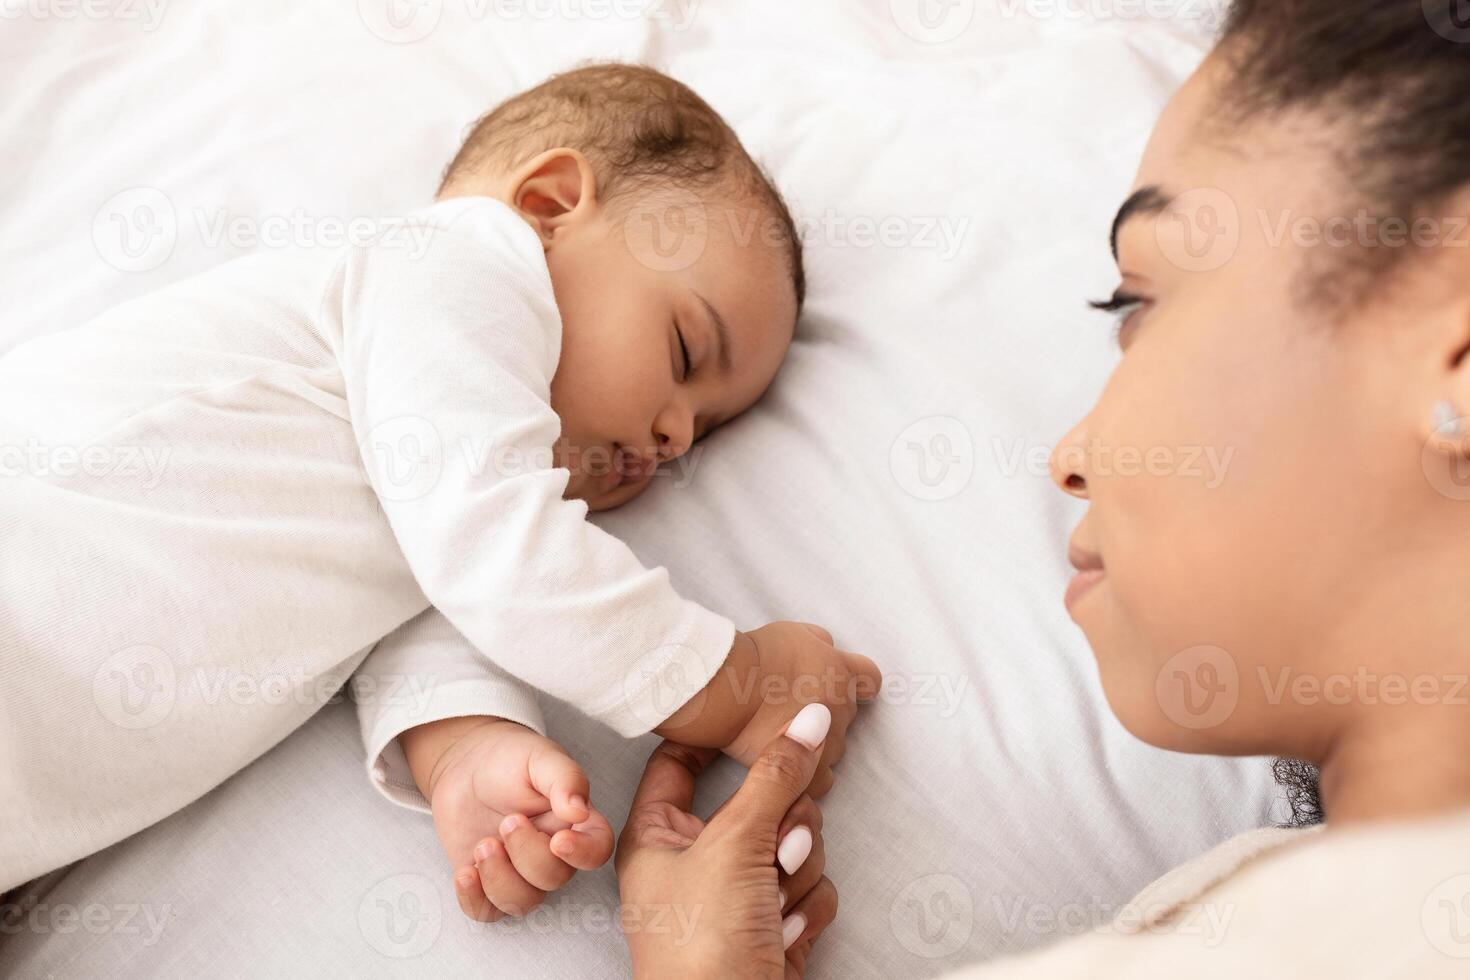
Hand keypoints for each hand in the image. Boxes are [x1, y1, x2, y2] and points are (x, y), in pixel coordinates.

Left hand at [399, 716, 614, 919]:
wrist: (465, 765)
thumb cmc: (510, 758)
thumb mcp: (540, 757)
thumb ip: (565, 778)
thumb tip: (580, 809)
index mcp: (576, 822)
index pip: (597, 850)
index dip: (583, 855)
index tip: (558, 840)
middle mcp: (552, 852)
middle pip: (554, 878)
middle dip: (527, 854)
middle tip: (507, 821)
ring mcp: (520, 871)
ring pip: (524, 902)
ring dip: (500, 879)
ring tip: (483, 844)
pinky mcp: (487, 882)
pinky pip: (488, 911)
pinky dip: (474, 899)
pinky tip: (464, 871)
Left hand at [618, 703, 839, 977]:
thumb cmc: (702, 945)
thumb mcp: (736, 843)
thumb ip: (777, 774)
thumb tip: (810, 715)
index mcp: (658, 835)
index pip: (679, 762)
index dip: (717, 740)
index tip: (758, 722)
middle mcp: (693, 862)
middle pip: (758, 802)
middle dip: (784, 827)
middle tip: (778, 850)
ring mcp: (735, 896)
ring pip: (791, 843)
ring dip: (797, 871)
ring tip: (776, 903)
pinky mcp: (771, 926)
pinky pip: (808, 889)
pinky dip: (806, 910)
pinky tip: (785, 935)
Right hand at [655, 623, 880, 796]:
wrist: (730, 687)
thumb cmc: (756, 656)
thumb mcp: (795, 631)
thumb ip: (821, 642)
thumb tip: (828, 650)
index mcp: (842, 671)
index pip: (870, 679)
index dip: (859, 685)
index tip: (845, 688)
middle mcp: (842, 706)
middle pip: (846, 715)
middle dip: (826, 713)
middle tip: (792, 709)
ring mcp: (829, 741)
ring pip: (833, 748)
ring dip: (816, 744)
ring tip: (782, 737)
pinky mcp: (811, 770)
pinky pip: (821, 781)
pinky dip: (807, 776)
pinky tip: (786, 764)